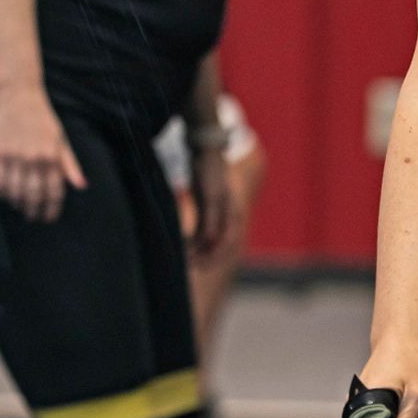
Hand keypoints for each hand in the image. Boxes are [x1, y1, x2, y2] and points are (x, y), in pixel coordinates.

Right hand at [0, 85, 86, 221]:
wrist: (17, 95)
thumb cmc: (42, 117)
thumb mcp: (61, 138)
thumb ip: (69, 164)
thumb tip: (81, 186)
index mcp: (52, 156)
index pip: (54, 191)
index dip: (52, 209)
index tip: (49, 217)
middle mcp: (34, 158)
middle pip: (34, 196)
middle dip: (35, 211)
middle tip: (34, 217)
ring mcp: (15, 156)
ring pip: (16, 192)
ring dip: (19, 204)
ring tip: (21, 208)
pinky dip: (3, 193)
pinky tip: (7, 196)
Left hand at [186, 141, 232, 256]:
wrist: (205, 149)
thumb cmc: (208, 171)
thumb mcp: (210, 196)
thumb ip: (212, 220)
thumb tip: (210, 243)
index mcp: (233, 214)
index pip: (226, 244)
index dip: (212, 258)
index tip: (195, 265)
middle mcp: (230, 216)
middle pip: (221, 246)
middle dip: (206, 258)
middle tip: (189, 267)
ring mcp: (220, 212)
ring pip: (212, 240)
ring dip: (200, 251)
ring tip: (184, 259)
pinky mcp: (210, 209)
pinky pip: (205, 231)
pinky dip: (196, 240)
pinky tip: (184, 245)